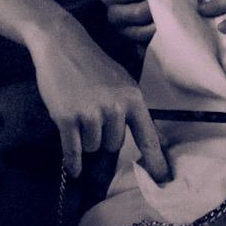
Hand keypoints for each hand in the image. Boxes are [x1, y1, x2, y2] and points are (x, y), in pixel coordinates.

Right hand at [27, 20, 170, 181]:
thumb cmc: (93, 65)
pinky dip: (73, 161)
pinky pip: (73, 151)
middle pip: (113, 145)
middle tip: (92, 112)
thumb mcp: (122, 82)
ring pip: (93, 148)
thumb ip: (134, 112)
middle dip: (103, 136)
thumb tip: (158, 143)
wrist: (61, 44)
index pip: (148, 137)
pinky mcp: (67, 118)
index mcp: (132, 98)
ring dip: (85, 138)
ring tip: (78, 112)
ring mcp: (90, 113)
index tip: (164, 181)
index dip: (156, 162)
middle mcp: (114, 107)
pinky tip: (74, 169)